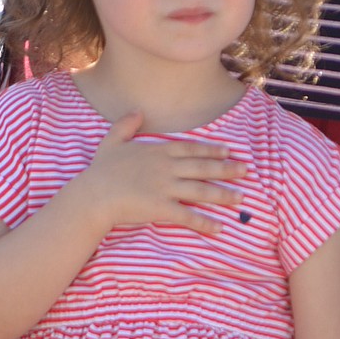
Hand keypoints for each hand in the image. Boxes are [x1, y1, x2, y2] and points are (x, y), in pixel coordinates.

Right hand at [82, 112, 247, 235]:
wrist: (94, 195)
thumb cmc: (101, 171)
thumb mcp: (112, 142)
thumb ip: (126, 125)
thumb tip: (136, 111)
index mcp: (158, 151)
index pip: (191, 148)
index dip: (211, 149)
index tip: (228, 151)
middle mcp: (167, 168)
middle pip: (203, 167)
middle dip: (227, 169)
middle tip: (246, 171)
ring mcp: (166, 188)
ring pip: (201, 191)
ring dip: (223, 195)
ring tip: (240, 198)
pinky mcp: (162, 208)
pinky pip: (188, 216)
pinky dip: (205, 222)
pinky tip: (219, 227)